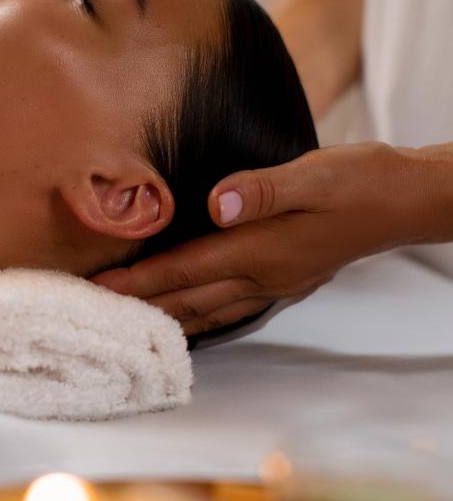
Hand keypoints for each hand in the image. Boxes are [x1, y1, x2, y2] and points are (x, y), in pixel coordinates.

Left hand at [90, 142, 435, 334]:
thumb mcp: (314, 176)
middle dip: (140, 307)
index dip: (140, 281)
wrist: (402, 202)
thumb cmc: (359, 184)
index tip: (101, 290)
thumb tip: (217, 204)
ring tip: (131, 324)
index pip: (185, 269)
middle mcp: (263, 275)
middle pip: (188, 298)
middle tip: (98, 315)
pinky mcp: (285, 278)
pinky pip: (230, 308)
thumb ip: (263, 190)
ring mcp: (275, 283)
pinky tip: (190, 316)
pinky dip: (200, 316)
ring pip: (208, 310)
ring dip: (167, 317)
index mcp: (261, 250)